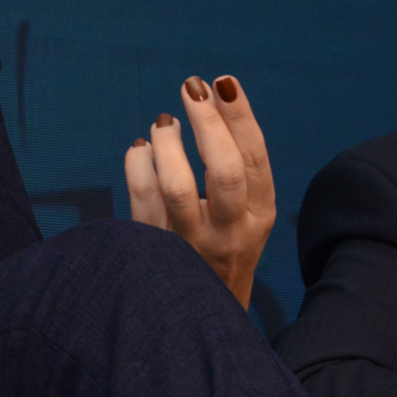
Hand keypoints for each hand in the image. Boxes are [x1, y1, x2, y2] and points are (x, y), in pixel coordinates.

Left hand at [124, 75, 275, 307]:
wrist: (206, 314)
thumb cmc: (225, 242)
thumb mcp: (245, 208)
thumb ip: (234, 163)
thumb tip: (212, 94)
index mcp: (258, 214)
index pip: (253, 159)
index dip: (239, 117)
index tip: (223, 81)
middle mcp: (229, 231)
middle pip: (224, 171)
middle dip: (207, 123)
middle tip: (191, 87)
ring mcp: (190, 244)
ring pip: (177, 187)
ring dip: (168, 143)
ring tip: (164, 122)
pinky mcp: (154, 251)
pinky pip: (140, 199)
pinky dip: (137, 163)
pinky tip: (141, 147)